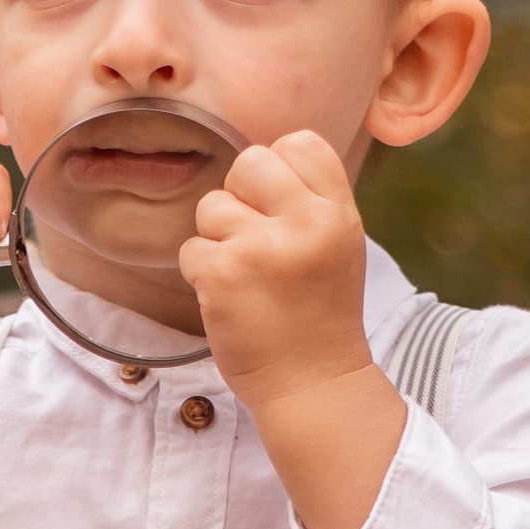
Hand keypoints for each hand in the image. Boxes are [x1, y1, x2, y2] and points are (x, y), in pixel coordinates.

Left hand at [180, 129, 405, 528]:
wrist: (313, 387)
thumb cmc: (319, 314)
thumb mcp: (338, 245)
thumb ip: (308, 199)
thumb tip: (258, 157)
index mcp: (338, 212)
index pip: (299, 142)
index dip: (279, 172)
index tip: (282, 213)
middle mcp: (304, 224)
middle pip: (249, 161)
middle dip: (241, 197)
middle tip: (256, 242)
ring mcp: (261, 249)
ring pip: (212, 207)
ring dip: (218, 241)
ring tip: (248, 279)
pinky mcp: (223, 276)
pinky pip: (191, 248)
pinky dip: (202, 275)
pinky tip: (230, 300)